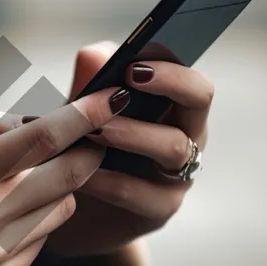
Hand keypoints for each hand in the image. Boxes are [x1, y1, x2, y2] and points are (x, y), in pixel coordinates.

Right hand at [0, 90, 120, 265]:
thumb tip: (36, 121)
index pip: (43, 139)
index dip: (84, 115)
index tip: (111, 96)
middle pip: (69, 175)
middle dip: (89, 150)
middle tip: (91, 135)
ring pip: (63, 207)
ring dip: (58, 186)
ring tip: (21, 180)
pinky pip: (43, 239)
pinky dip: (36, 219)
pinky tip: (0, 217)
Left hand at [45, 41, 213, 257]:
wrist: (66, 211)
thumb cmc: (80, 151)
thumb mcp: (78, 113)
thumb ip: (89, 82)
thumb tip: (97, 53)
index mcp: (171, 105)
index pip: (186, 72)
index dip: (168, 61)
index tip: (135, 57)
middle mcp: (185, 135)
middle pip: (200, 98)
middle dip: (171, 81)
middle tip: (129, 77)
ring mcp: (177, 175)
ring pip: (173, 147)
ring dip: (132, 133)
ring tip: (93, 130)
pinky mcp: (158, 210)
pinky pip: (139, 192)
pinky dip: (107, 179)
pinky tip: (80, 174)